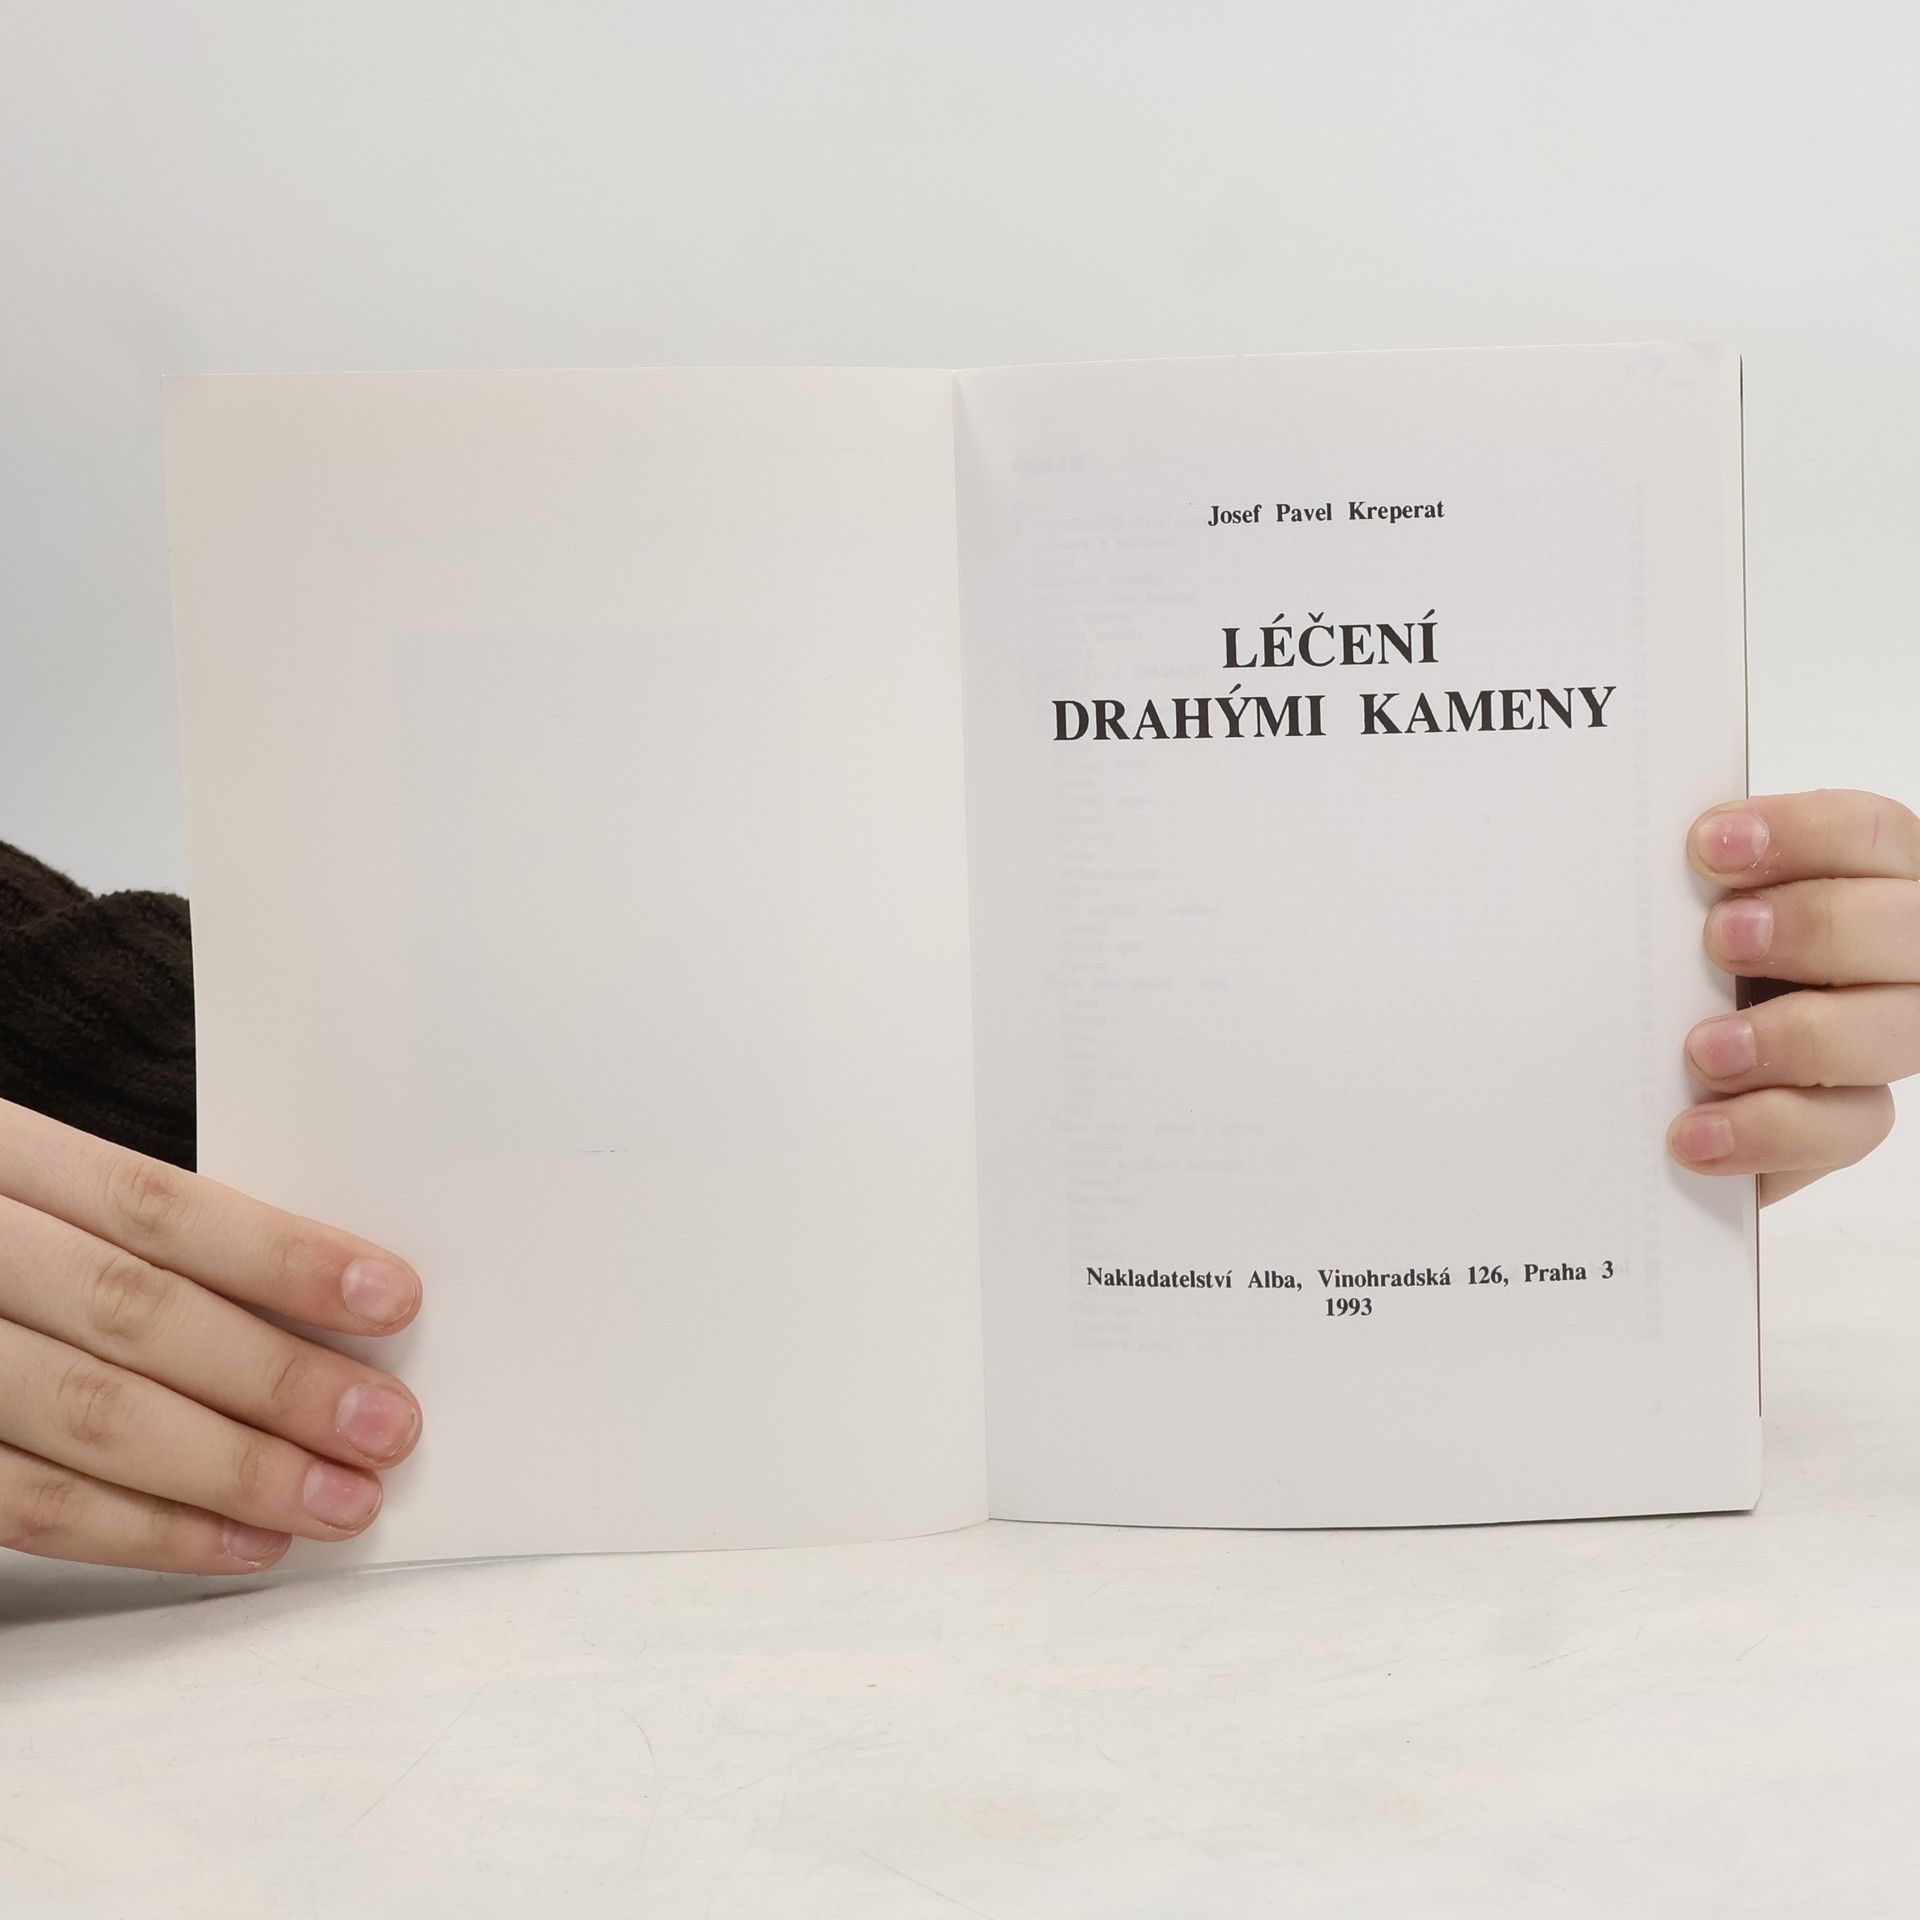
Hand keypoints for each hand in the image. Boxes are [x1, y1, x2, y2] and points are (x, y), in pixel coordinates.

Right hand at [0, 1097, 421, 1572]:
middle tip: (385, 1426)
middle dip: (278, 1379)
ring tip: (338, 1499)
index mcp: (5, 1162)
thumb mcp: (37, 1192)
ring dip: (235, 1470)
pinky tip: (241, 1541)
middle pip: (136, 1316)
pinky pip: (30, 1504)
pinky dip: (147, 1530)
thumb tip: (323, 1303)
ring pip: (91, 1416)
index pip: (160, 1207)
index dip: (281, 1257)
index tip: (391, 1298)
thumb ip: (145, 1238)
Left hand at [1670, 789, 1918, 1204]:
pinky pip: (1849, 1127)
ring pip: (1894, 1033)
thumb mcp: (1672, 913)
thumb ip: (1682, 883)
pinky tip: (1698, 1131)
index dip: (1800, 834)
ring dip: (1798, 1038)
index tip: (1708, 848)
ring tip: (1703, 1051)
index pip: (1868, 834)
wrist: (1646, 1078)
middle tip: (1720, 938)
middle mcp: (1892, 954)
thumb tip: (1638, 853)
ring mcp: (1883, 1037)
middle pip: (1905, 927)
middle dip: (1816, 927)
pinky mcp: (1848, 1119)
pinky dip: (1771, 1129)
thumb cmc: (1668, 966)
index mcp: (1859, 877)